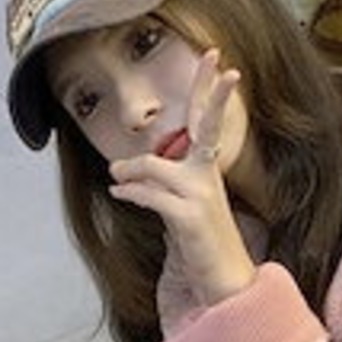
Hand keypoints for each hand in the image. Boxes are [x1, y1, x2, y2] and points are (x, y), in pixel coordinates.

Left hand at [108, 47, 256, 304]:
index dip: (212, 91)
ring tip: (116, 178)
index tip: (219, 59)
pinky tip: (120, 194)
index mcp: (207, 171)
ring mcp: (201, 196)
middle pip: (207, 126)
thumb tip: (121, 171)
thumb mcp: (180, 208)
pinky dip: (131, 193)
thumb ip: (159, 183)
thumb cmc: (201, 245)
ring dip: (129, 172)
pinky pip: (149, 195)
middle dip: (214, 93)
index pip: (208, 124)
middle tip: (219, 59)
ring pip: (154, 167)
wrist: (225, 282)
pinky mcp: (188, 217)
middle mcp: (208, 178)